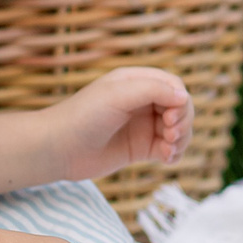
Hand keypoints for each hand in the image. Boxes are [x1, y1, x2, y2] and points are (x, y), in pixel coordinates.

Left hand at [41, 67, 190, 182]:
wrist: (58, 149)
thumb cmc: (83, 116)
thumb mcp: (118, 95)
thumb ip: (153, 90)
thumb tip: (184, 96)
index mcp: (136, 82)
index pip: (173, 85)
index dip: (180, 100)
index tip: (172, 116)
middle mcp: (142, 102)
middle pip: (180, 107)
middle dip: (183, 121)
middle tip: (170, 134)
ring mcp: (142, 126)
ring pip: (178, 129)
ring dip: (181, 139)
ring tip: (168, 150)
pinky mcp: (140, 148)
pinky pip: (168, 149)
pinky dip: (174, 153)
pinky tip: (167, 159)